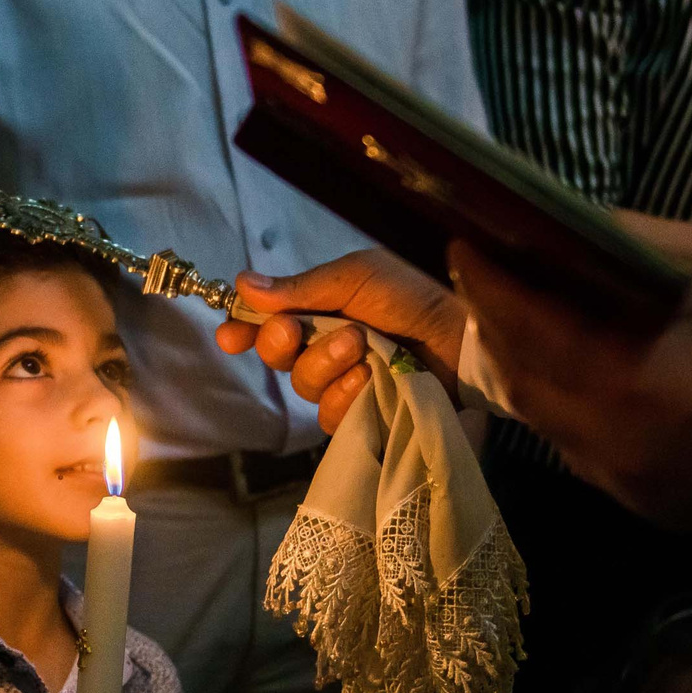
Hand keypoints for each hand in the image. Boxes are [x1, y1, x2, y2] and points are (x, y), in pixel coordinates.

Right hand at [214, 250, 467, 433]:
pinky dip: (346, 395)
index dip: (242, 330)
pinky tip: (368, 379)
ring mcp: (343, 383)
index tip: (229, 336)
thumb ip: (301, 287)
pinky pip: (330, 415)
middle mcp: (324, 347)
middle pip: (275, 356)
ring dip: (325, 364)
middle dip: (280, 343)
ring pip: (302, 385)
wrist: (462, 339)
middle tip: (296, 331)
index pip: (266, 323)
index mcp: (319, 310)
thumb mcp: (357, 277)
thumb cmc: (413, 299)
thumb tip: (243, 284)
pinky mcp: (362, 414)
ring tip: (360, 346)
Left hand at [449, 241, 691, 534]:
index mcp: (627, 384)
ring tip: (524, 326)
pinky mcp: (656, 512)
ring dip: (530, 377)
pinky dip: (570, 415)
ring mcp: (631, 488)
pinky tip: (580, 384)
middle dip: (499, 332)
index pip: (529, 327)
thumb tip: (574, 261)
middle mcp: (612, 446)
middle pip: (525, 385)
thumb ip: (636, 284)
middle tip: (488, 281)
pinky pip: (588, 457)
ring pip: (552, 427)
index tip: (465, 245)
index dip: (491, 286)